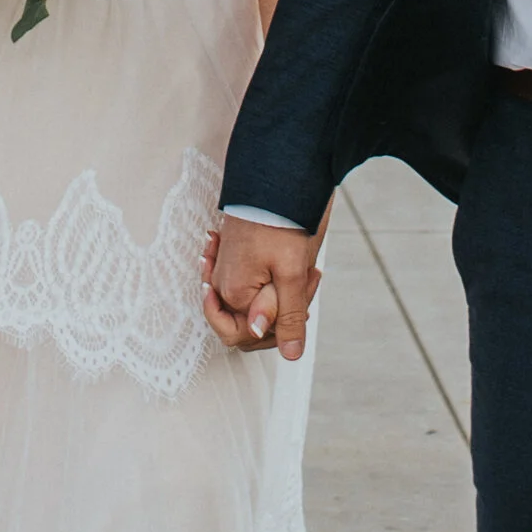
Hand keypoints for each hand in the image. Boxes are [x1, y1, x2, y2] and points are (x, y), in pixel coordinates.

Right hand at [204, 214, 325, 360]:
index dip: (276, 333)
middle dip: (282, 311)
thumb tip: (290, 354)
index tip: (299, 307)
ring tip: (304, 266)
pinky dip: (272, 279)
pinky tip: (288, 264)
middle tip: (308, 279)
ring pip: (255, 301)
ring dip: (282, 292)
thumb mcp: (292, 273)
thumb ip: (287, 315)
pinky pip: (250, 283)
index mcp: (234, 294)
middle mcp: (223, 285)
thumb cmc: (281, 221)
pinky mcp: (234, 257)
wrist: (273, 178)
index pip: (244, 336)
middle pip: (250, 320)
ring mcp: (226, 270)